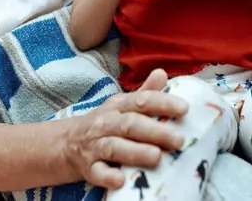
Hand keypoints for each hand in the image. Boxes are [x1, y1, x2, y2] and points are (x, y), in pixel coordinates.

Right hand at [62, 69, 187, 188]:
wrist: (67, 143)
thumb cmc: (104, 124)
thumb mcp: (122, 105)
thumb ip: (144, 92)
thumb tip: (163, 73)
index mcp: (118, 106)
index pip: (141, 101)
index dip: (162, 103)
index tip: (184, 108)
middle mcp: (106, 123)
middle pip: (130, 124)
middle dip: (155, 131)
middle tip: (179, 139)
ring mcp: (95, 145)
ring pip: (114, 147)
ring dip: (135, 152)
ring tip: (157, 157)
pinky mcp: (88, 168)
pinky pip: (97, 172)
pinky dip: (108, 176)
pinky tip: (121, 180)